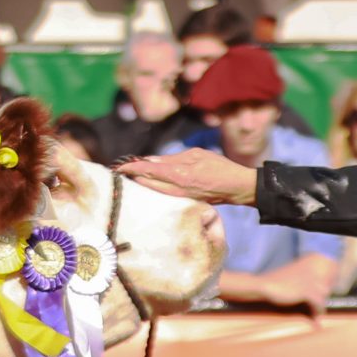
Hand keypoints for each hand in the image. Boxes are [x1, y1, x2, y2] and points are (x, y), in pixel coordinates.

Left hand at [117, 149, 257, 205]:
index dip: (133, 167)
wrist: (236, 187)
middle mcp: (175, 189)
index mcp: (179, 174)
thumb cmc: (219, 167)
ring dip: (140, 183)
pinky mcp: (182, 202)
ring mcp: (178, 197)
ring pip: (152, 191)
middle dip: (133, 176)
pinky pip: (162, 195)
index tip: (120, 166)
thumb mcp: (196, 155)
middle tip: (121, 170)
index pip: (149, 170)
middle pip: (146, 183)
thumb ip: (172, 158)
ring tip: (130, 177)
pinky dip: (152, 188)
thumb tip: (152, 160)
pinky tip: (147, 184)